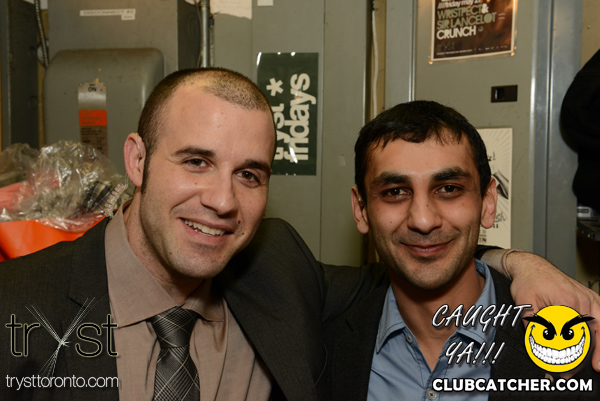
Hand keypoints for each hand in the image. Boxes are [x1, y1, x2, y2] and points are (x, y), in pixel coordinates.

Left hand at [507, 251, 599, 371]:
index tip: (565, 368)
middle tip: (572, 371)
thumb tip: (536, 344)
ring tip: (596, 364)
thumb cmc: (528, 282)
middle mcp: (583, 299)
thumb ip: (532, 323)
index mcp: (567, 302)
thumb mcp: (524, 304)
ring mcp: (589, 298)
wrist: (531, 267)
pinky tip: (599, 345)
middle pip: (593, 333)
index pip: (577, 334)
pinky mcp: (590, 298)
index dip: (573, 355)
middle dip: (587, 355)